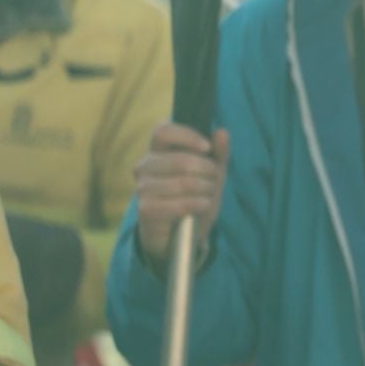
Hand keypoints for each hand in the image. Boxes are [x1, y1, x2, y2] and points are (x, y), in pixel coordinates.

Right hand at [135, 122, 229, 263]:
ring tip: (207, 196)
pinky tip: (201, 206)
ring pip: (184, 182)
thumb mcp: (212, 175)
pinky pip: (181, 203)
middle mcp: (145, 166)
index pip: (163, 131)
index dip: (187, 136)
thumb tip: (221, 132)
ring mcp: (143, 188)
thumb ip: (218, 154)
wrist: (183, 234)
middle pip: (181, 159)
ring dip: (206, 190)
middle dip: (207, 171)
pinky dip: (199, 204)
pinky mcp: (146, 209)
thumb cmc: (195, 197)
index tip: (207, 148)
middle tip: (212, 181)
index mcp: (157, 151)